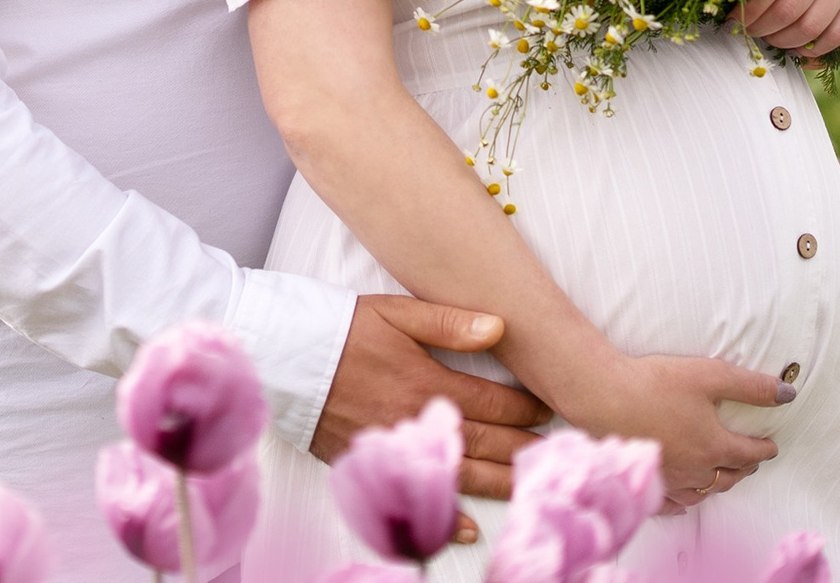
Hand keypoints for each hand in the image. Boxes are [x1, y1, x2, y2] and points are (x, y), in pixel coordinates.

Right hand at [313, 295, 551, 505]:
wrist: (286, 357)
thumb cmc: (343, 329)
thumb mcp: (397, 312)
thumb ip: (449, 322)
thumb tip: (499, 328)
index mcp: (426, 380)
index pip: (492, 402)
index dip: (524, 409)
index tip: (548, 410)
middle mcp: (415, 419)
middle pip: (482, 442)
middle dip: (521, 447)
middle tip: (553, 454)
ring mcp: (395, 448)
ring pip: (458, 473)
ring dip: (498, 482)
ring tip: (528, 485)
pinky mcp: (372, 466)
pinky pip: (414, 495)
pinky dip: (442, 516)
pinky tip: (467, 527)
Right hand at [543, 348, 788, 504]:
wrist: (602, 397)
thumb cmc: (655, 383)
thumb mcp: (711, 375)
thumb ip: (751, 386)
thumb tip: (787, 394)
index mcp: (714, 446)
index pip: (749, 452)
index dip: (764, 448)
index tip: (772, 446)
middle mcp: (695, 470)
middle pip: (729, 475)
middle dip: (744, 468)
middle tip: (751, 461)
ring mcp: (670, 480)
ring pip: (703, 492)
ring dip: (719, 484)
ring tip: (724, 477)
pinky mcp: (646, 481)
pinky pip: (672, 502)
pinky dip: (685, 502)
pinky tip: (684, 501)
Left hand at [742, 0, 839, 57]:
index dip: (749, 9)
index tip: (732, 18)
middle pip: (789, 10)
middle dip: (761, 28)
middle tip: (747, 31)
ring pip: (811, 27)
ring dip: (783, 41)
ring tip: (768, 37)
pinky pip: (838, 34)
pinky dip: (813, 49)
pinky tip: (795, 45)